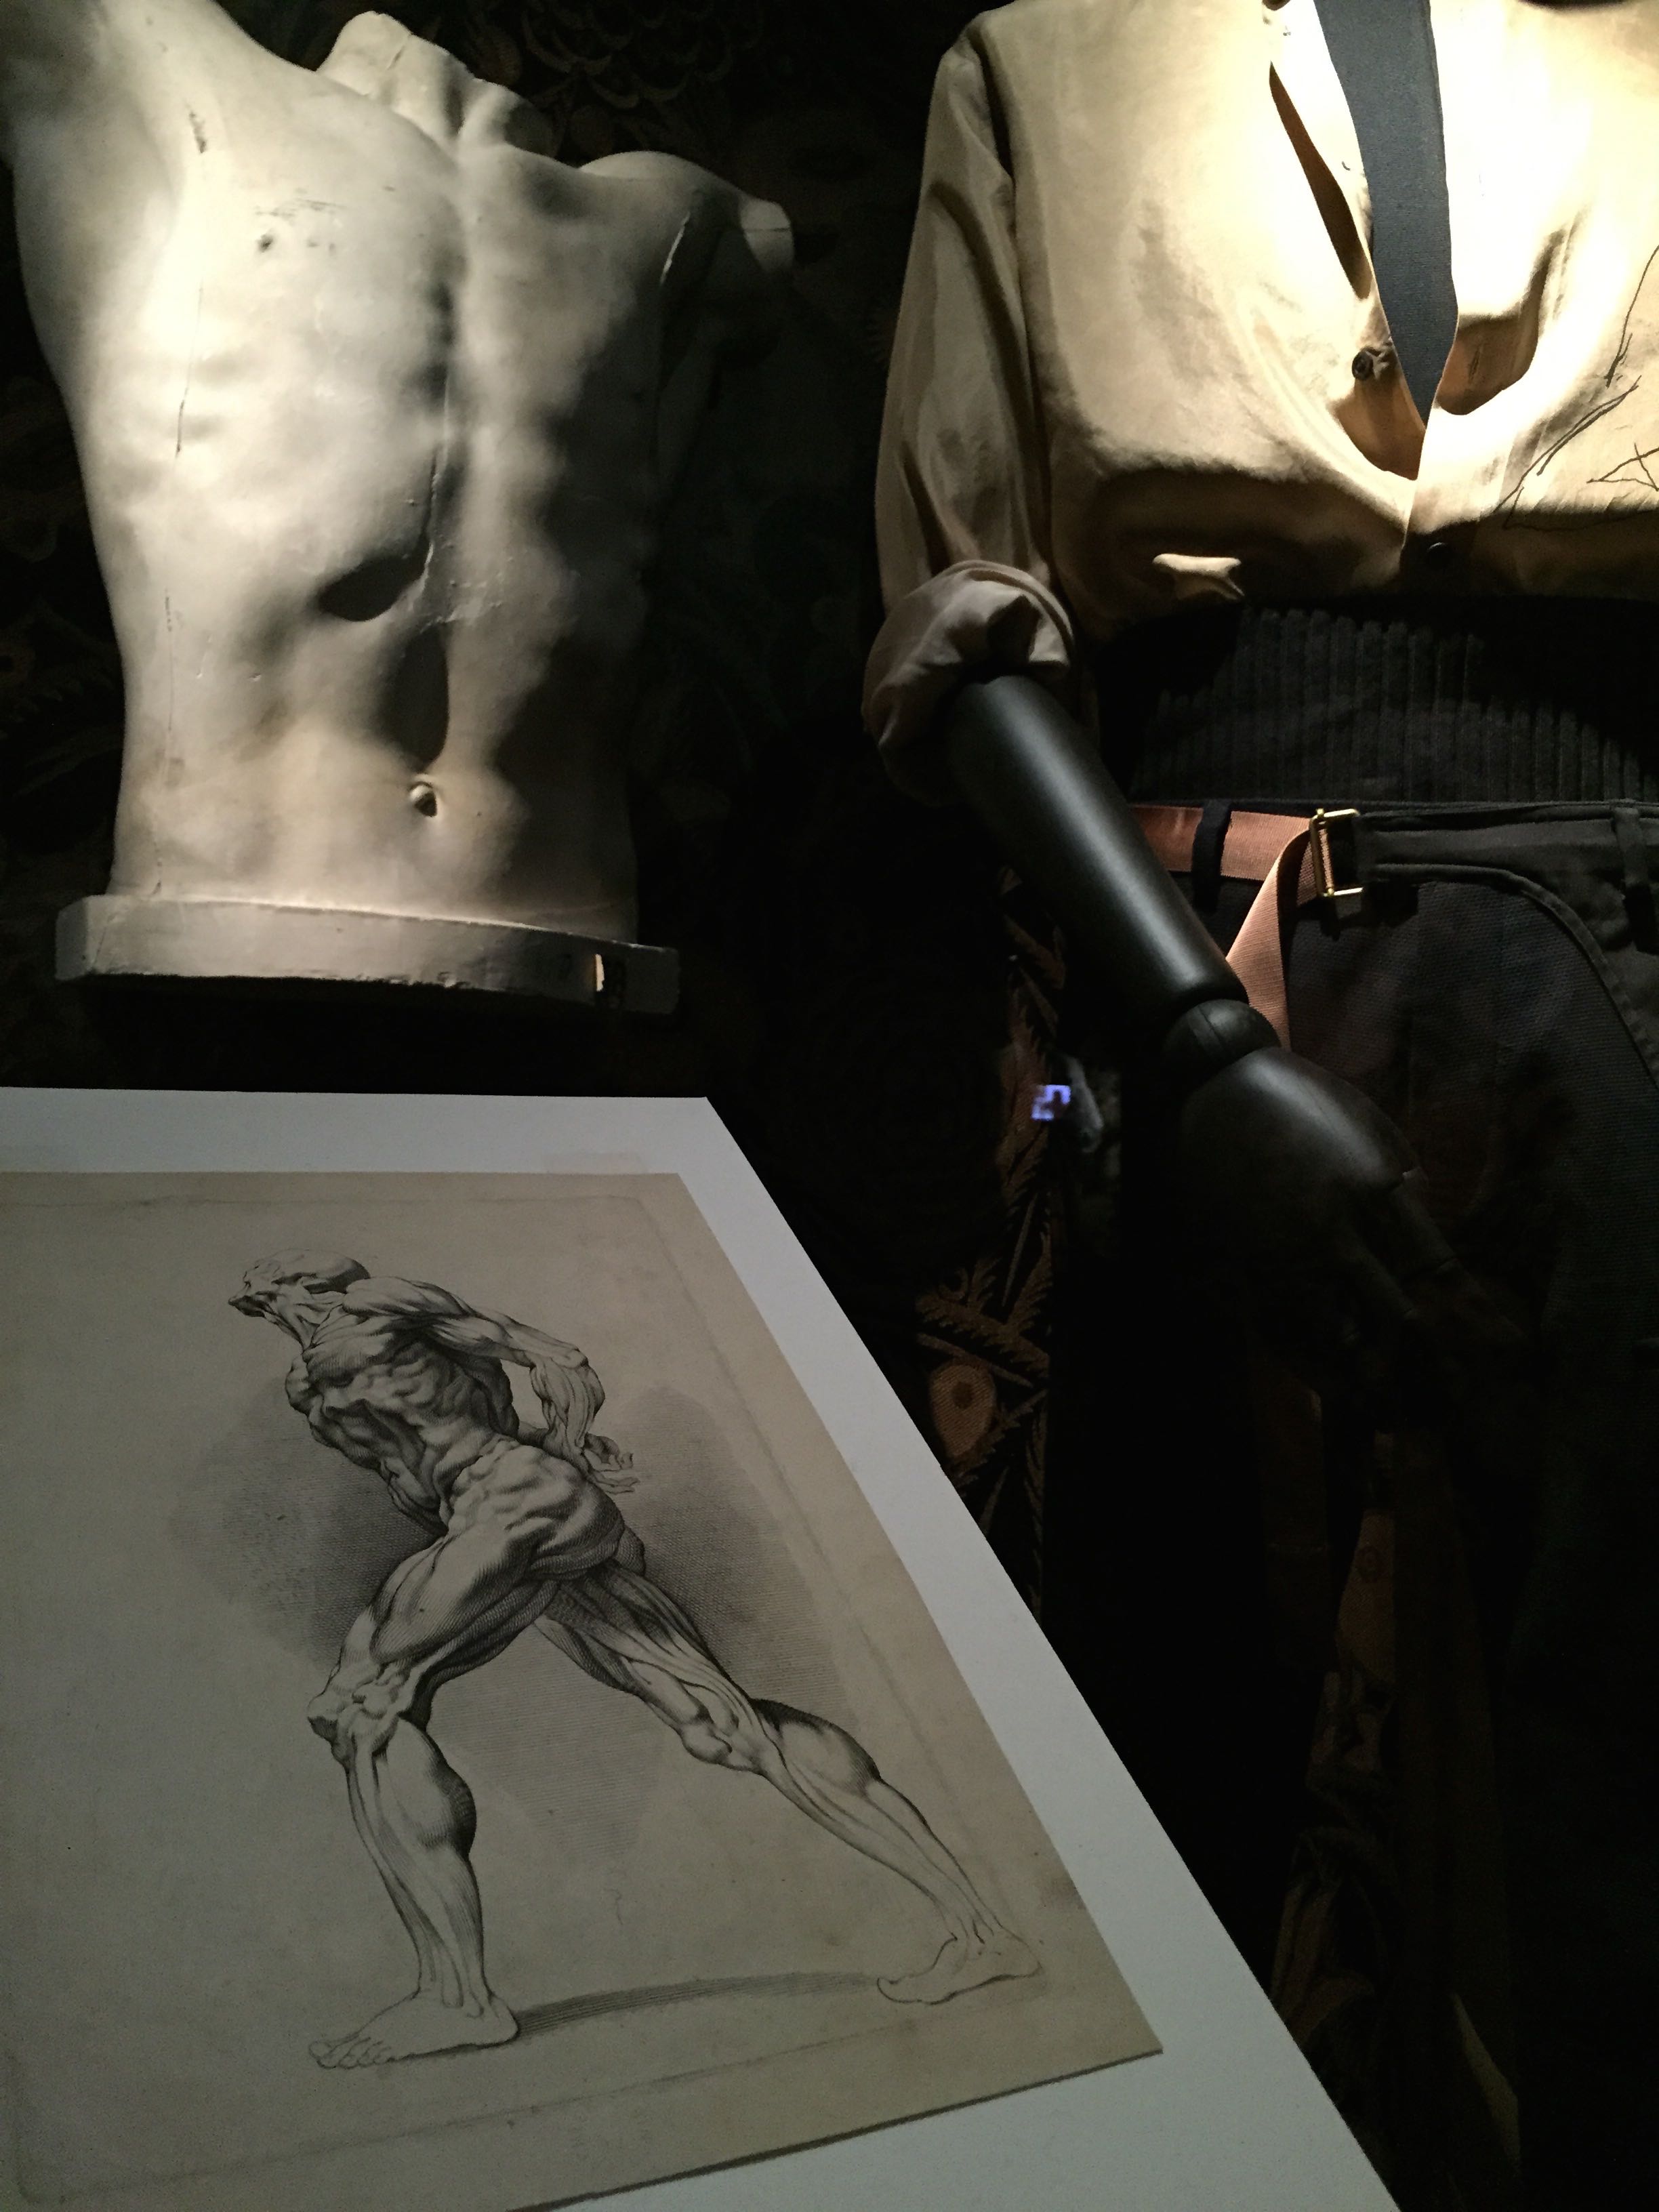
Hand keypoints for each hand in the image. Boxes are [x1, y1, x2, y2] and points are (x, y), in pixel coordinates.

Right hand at [1174, 1046, 1496, 1410]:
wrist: (1219, 1093)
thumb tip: (1423, 1217)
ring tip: (1401, 1412)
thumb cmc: (1302, 1101)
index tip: (1497, 1349)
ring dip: (1375, 1376)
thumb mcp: (1370, 1130)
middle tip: (1457, 1400)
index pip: (1436, 1269)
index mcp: (1378, 1190)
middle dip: (1432, 1364)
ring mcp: (1294, 1252)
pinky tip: (1340, 1385)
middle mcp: (1341, 1231)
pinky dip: (1320, 1362)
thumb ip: (1398, 1181)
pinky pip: (1293, 1327)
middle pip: (1398, 1314)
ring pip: (1343, 1334)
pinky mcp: (1254, 1263)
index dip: (1470, 1315)